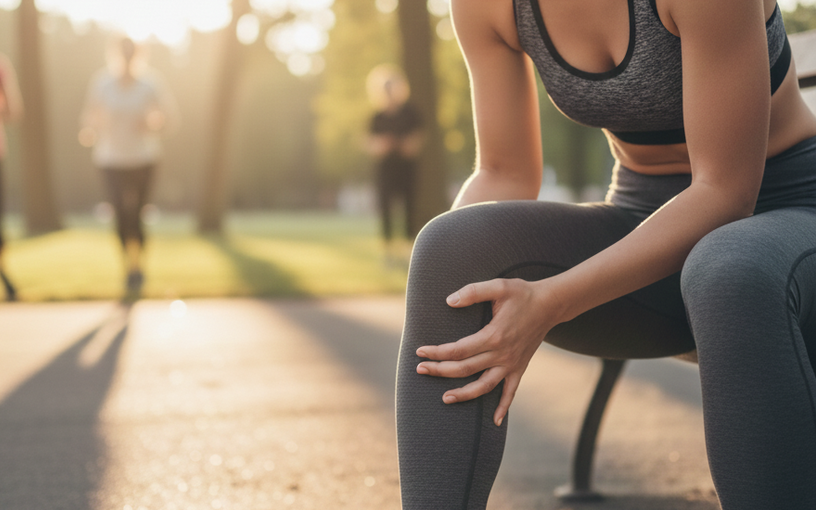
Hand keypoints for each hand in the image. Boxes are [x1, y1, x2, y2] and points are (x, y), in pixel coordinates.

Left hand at [416, 278, 557, 425]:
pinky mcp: (520, 368)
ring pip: (484, 386)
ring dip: (464, 394)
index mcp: (493, 336)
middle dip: (440, 371)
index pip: (458, 349)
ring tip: (445, 398)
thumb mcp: (498, 286)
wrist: (550, 304)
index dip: (437, 352)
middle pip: (465, 369)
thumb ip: (472, 292)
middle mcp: (501, 354)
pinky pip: (511, 392)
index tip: (420, 352)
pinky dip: (504, 407)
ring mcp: (511, 364)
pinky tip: (496, 422)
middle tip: (420, 370)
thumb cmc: (522, 293)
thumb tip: (449, 301)